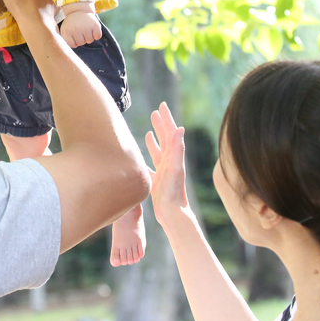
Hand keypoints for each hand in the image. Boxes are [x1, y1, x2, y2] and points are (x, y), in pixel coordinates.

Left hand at [60, 11, 101, 47]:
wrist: (78, 10)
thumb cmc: (71, 23)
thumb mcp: (65, 30)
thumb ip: (67, 40)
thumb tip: (73, 50)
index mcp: (66, 31)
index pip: (73, 45)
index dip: (75, 42)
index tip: (74, 35)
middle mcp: (75, 29)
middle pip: (81, 43)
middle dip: (82, 39)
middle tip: (80, 30)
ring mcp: (85, 27)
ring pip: (90, 41)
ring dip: (89, 37)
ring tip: (85, 29)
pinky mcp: (95, 25)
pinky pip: (97, 36)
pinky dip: (96, 34)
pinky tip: (92, 29)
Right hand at [145, 102, 190, 228]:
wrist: (172, 214)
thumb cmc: (172, 192)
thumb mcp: (174, 168)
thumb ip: (177, 149)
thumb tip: (180, 128)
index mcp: (174, 157)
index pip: (170, 133)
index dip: (166, 119)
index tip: (162, 106)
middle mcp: (170, 162)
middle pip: (165, 139)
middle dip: (161, 125)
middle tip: (155, 112)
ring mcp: (163, 172)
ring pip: (157, 152)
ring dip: (154, 141)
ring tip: (148, 132)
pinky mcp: (157, 182)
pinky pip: (150, 167)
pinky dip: (145, 160)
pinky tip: (139, 159)